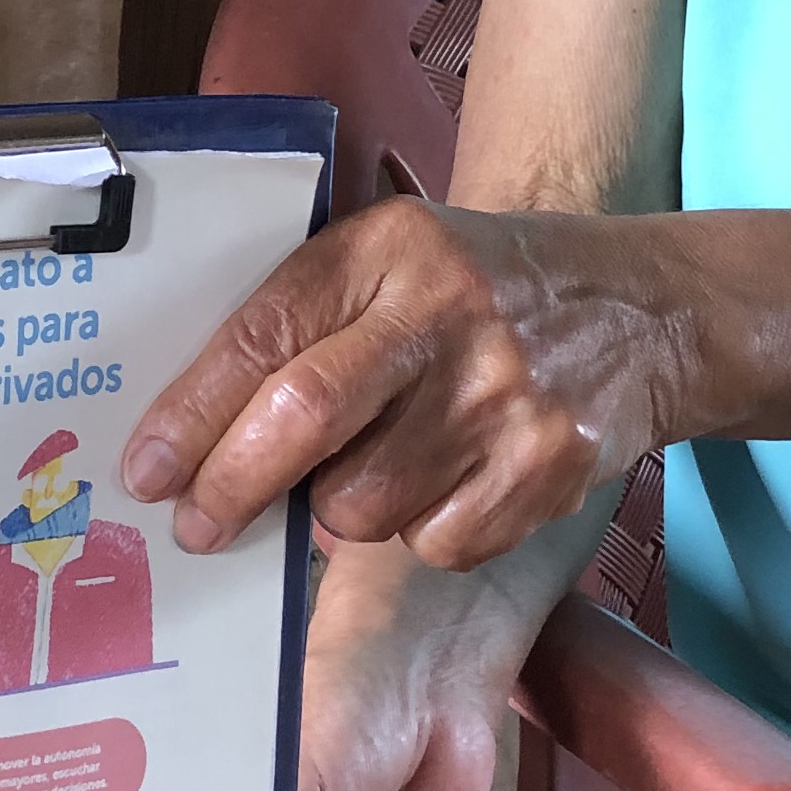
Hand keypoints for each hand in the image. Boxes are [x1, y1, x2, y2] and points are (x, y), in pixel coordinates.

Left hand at [123, 198, 677, 567]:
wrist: (644, 310)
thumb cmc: (480, 291)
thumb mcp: (397, 259)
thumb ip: (309, 318)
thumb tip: (196, 435)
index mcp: (392, 248)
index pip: (267, 331)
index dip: (193, 410)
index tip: (146, 469)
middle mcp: (449, 313)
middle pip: (305, 417)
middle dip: (232, 484)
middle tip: (198, 526)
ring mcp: (504, 395)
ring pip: (362, 503)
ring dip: (336, 512)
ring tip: (367, 473)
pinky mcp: (547, 468)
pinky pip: (435, 543)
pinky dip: (418, 534)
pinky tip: (443, 485)